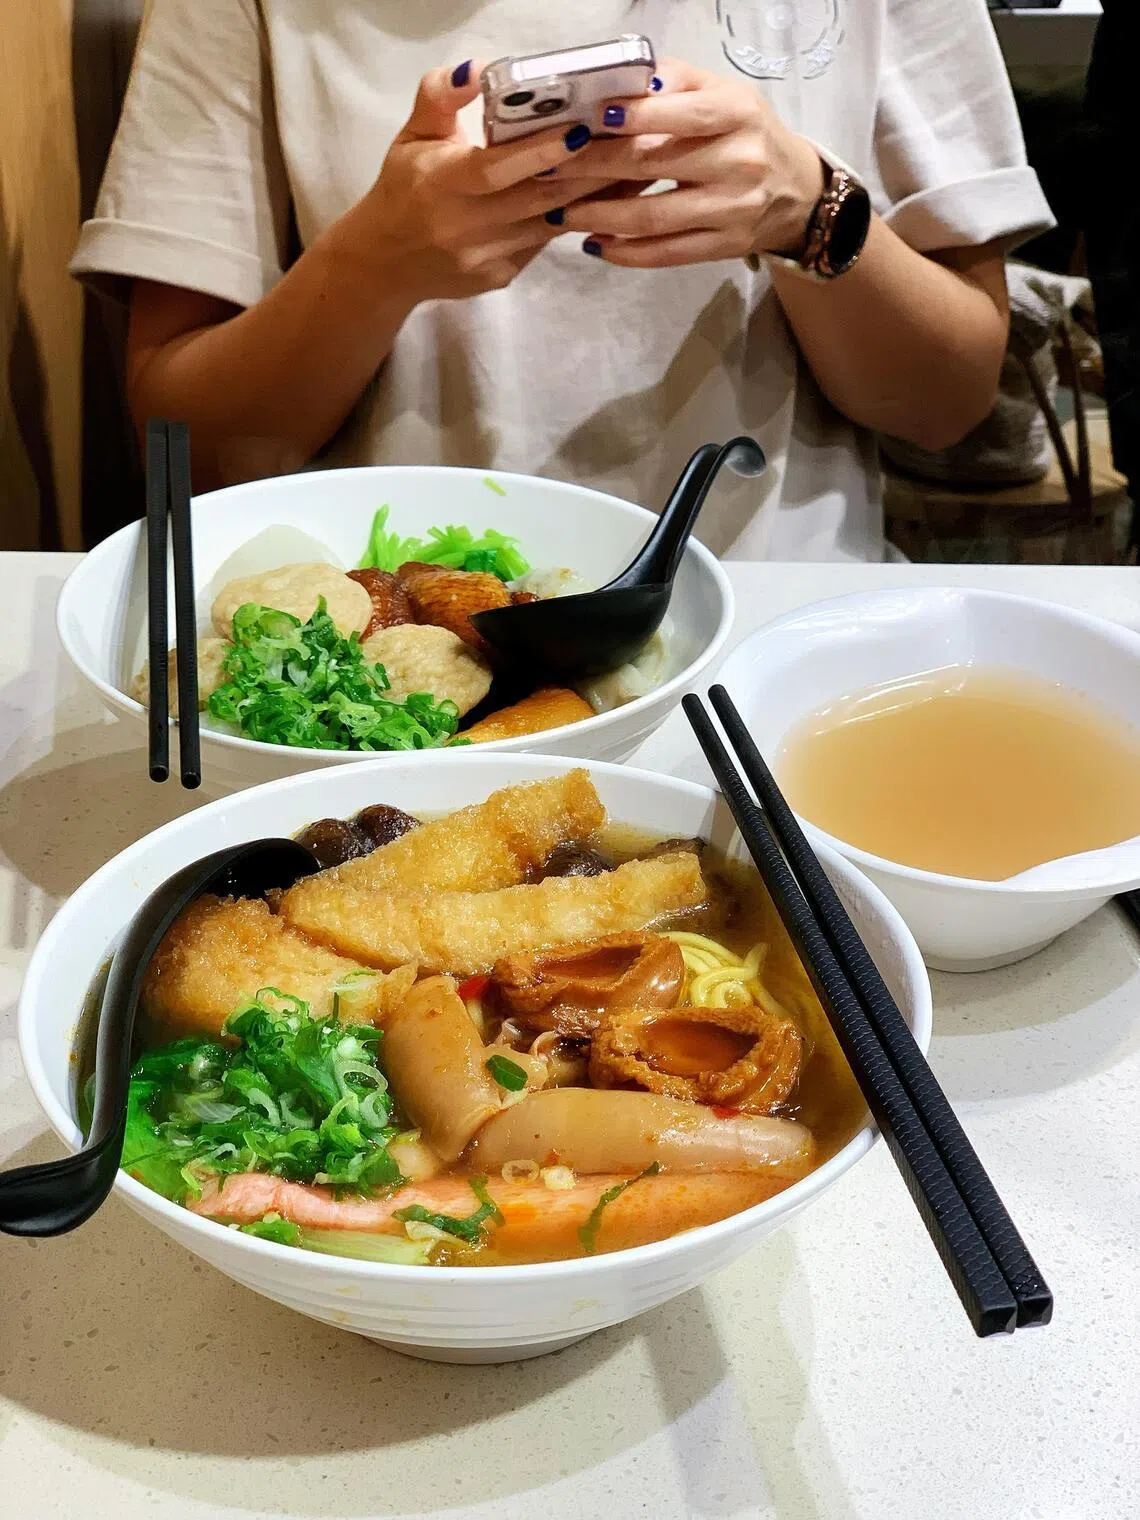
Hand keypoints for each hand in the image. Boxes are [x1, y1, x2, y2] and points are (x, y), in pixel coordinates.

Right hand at [330, 64, 610, 300]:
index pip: (495, 169)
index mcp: (441, 185)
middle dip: (584, 171)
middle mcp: (464, 226)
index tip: (579, 130)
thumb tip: (475, 69)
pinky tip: (602, 197)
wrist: (387, 262)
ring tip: (626, 167)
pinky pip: (543, 242)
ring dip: (590, 196)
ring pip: (549, 223)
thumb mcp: (412, 135)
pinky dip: (572, 218)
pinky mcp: (502, 275)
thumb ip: (438, 96)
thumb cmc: (404, 187)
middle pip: (536, 198)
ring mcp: (486, 257)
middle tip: (625, 143)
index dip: (539, 152)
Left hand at [559, 61, 826, 267]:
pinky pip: (667, 254)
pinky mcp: (725, 247)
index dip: (631, 117)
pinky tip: (595, 243)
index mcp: (737, 113)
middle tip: (551, 169)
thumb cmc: (746, 134)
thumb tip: (622, 84)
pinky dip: (625, 252)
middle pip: (653, 165)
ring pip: (654, 218)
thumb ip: (675, 83)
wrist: (796, 192)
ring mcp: (733, 210)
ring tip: (562, 212)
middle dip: (593, 167)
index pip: (680, 113)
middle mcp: (739, 162)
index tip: (586, 121)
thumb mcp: (723, 94)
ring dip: (600, 216)